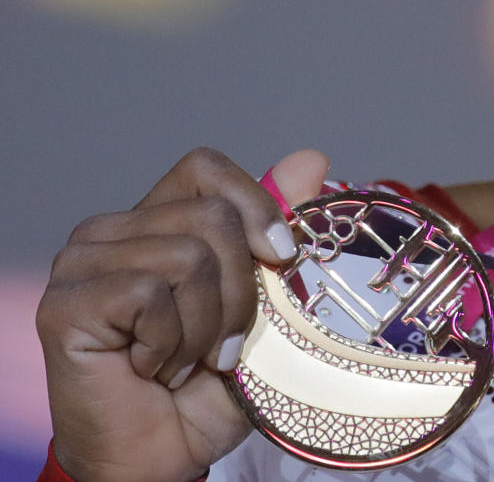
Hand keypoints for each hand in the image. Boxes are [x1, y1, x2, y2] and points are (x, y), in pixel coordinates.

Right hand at [37, 147, 328, 481]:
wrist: (162, 458)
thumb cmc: (208, 386)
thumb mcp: (264, 304)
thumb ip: (276, 229)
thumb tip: (310, 159)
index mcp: (156, 220)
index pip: (205, 168)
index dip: (254, 205)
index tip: (281, 257)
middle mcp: (111, 231)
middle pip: (211, 216)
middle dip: (242, 291)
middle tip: (224, 345)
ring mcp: (80, 263)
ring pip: (188, 257)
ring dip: (207, 327)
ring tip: (187, 361)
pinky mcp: (65, 303)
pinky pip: (150, 295)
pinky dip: (172, 343)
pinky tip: (155, 369)